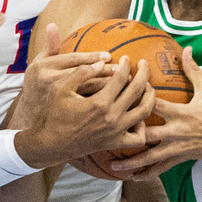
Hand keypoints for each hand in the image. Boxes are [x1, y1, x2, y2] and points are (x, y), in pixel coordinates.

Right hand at [11, 24, 155, 167]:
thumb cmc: (53, 114)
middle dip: (144, 73)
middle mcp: (111, 118)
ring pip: (144, 111)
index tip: (124, 58)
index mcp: (99, 103)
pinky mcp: (115, 143)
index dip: (125, 64)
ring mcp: (116, 132)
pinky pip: (139, 137)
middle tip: (144, 64)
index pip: (121, 77)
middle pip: (138, 90)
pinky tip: (138, 115)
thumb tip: (102, 63)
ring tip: (148, 86)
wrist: (50, 144)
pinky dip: (143, 126)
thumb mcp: (61, 88)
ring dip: (150, 95)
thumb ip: (81, 72)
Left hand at [112, 47, 201, 177]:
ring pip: (150, 157)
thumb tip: (186, 49)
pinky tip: (133, 177)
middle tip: (106, 135)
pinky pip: (162, 168)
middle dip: (126, 135)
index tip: (121, 93)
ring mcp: (178, 147)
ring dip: (131, 162)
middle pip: (146, 134)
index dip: (137, 98)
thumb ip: (193, 69)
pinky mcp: (182, 157)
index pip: (154, 105)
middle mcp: (177, 132)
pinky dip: (147, 174)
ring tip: (112, 165)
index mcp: (181, 112)